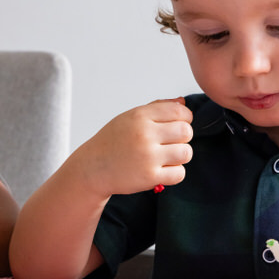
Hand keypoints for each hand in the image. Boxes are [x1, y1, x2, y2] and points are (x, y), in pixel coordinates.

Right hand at [76, 98, 192, 198]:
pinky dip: (174, 173)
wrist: (92, 168)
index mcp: (140, 116)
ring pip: (186, 153)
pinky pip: (179, 173)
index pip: (180, 111)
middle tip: (171, 142)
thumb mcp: (130, 117)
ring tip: (166, 156)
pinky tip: (162, 169)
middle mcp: (144, 134)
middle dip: (183, 137)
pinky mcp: (150, 177)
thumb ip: (157, 107)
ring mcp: (148, 157)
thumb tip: (183, 101)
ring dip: (180, 156)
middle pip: (186, 131)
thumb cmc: (113, 141)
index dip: (185, 118)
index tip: (177, 125)